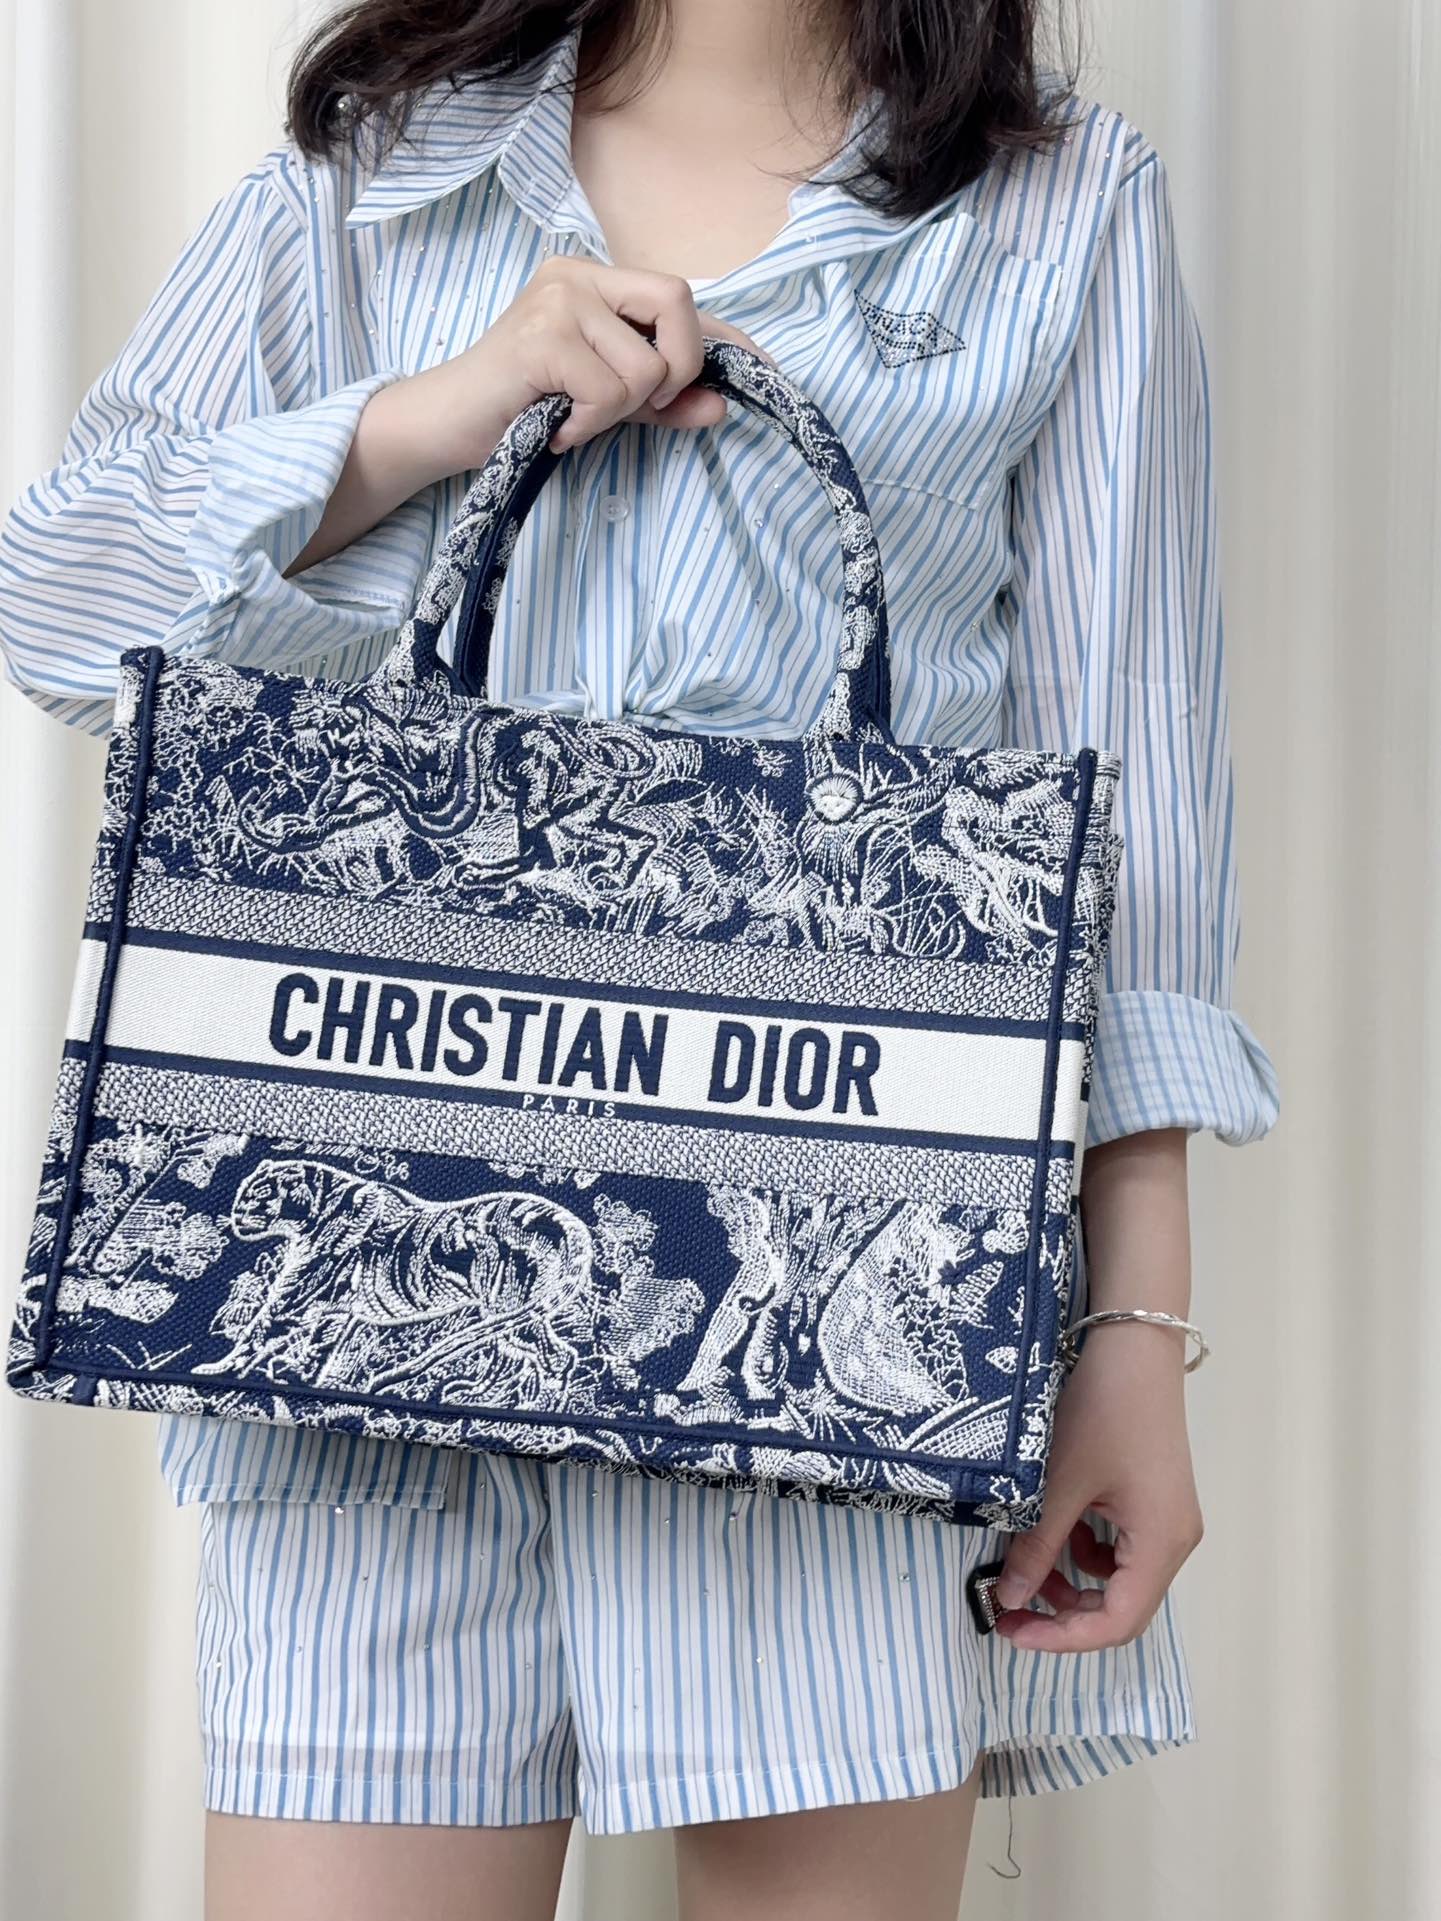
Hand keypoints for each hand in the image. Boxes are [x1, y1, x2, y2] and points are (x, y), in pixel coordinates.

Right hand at [395, 257, 765, 477]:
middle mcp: (577, 276)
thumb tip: (721, 407)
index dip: (726, 338)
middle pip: (677, 300)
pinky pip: (608, 391)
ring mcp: (558, 299)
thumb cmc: (521, 411)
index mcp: (595, 281)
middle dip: (678, 368)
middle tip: (639, 407)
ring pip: (645, 366)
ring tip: (573, 418)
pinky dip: (588, 424)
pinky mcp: (540, 336)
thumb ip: (659, 403)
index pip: (680, 299)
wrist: (446, 426)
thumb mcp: (603, 405)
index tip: (765, 372)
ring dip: (618, 410)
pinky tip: (556, 427)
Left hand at [992, 1319, 1203, 1650]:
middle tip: (1009, 1605)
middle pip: (1121, 1606)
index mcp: (1161, 1543)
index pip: (1117, 1622)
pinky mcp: (1153, 1500)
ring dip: (1071, 1580)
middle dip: (1063, 1612)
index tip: (1012, 1630)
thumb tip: (1007, 1597)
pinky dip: (1083, 1549)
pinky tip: (1054, 1526)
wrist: (1131, 1346)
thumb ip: (1035, 1547)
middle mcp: (1174, 1539)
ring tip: (1026, 1560)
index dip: (1062, 1638)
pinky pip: (1119, 1546)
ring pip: (1117, 1578)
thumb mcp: (1058, 1484)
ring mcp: (1166, 1519)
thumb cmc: (1102, 1410)